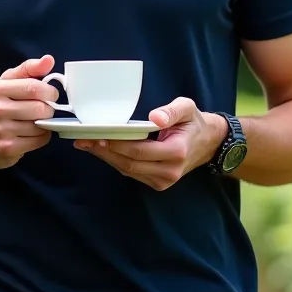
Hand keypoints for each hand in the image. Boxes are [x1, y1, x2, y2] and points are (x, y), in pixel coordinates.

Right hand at [0, 55, 58, 168]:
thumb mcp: (6, 82)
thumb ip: (28, 69)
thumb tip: (48, 60)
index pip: (34, 88)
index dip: (50, 91)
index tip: (50, 94)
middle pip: (41, 109)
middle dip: (48, 109)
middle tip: (43, 109)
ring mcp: (1, 131)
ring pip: (41, 126)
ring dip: (44, 124)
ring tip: (34, 122)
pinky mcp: (7, 149)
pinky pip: (39, 141)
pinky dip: (41, 137)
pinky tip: (30, 134)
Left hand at [73, 97, 224, 190]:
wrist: (208, 143)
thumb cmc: (194, 122)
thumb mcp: (187, 108)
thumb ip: (172, 111)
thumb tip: (155, 117)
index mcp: (177, 152)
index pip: (139, 150)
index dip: (116, 144)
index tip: (97, 135)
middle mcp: (169, 171)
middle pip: (129, 163)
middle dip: (104, 152)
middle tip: (83, 140)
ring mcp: (163, 180)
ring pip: (127, 170)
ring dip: (105, 157)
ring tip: (86, 144)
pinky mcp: (157, 183)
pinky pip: (131, 173)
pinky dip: (115, 161)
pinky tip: (101, 150)